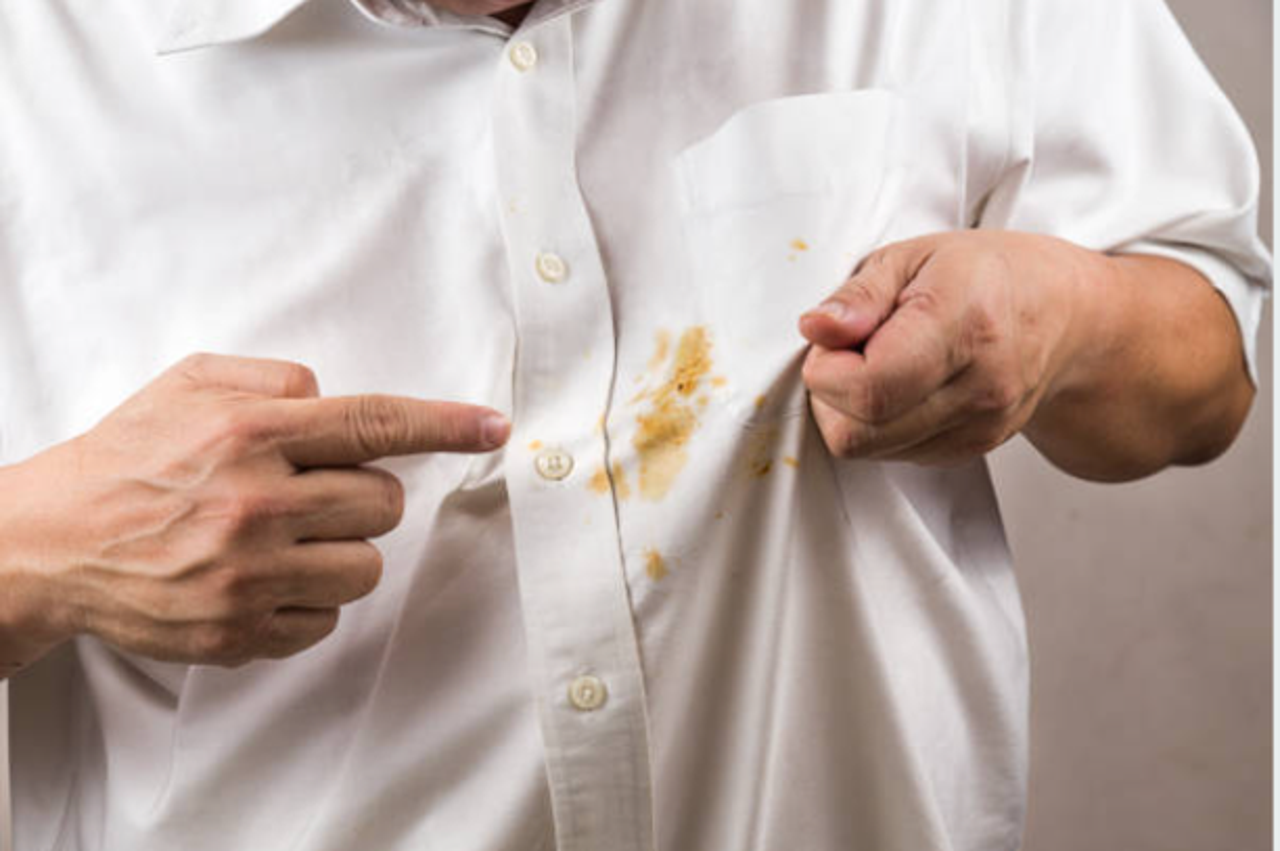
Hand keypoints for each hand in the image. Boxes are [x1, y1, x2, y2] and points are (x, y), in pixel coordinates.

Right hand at [0, 353, 509, 669]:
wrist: (50, 543)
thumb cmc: (128, 458)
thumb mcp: (189, 385)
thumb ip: (274, 378)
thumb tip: (335, 396)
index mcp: (250, 435)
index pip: (374, 424)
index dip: (445, 425)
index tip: (494, 428)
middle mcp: (257, 505)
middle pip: (385, 503)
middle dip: (363, 495)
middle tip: (311, 493)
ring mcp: (250, 577)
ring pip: (367, 567)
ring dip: (341, 550)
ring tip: (283, 538)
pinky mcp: (239, 633)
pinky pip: (327, 620)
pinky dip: (308, 599)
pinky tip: (262, 578)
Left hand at [798, 231, 1097, 466]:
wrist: (1065, 315)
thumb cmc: (987, 275)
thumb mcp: (914, 255)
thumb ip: (860, 295)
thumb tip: (816, 328)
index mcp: (964, 326)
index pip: (867, 388)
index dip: (825, 369)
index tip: (831, 338)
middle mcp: (980, 387)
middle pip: (860, 432)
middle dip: (830, 394)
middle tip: (850, 351)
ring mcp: (980, 427)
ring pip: (869, 450)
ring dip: (851, 412)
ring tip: (878, 363)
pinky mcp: (971, 449)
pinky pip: (893, 454)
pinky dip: (879, 425)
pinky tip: (901, 385)